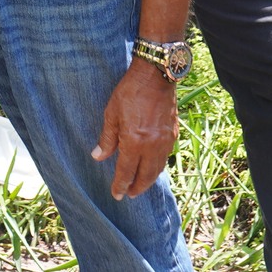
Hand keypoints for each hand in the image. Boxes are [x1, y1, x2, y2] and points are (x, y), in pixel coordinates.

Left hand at [90, 59, 180, 199]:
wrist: (156, 76)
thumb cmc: (130, 92)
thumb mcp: (111, 113)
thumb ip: (107, 138)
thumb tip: (98, 157)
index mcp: (134, 142)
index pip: (126, 172)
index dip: (120, 185)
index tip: (117, 194)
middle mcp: (152, 146)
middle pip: (145, 176)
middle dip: (137, 187)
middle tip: (129, 195)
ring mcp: (165, 141)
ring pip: (158, 169)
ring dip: (149, 180)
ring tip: (140, 184)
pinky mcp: (173, 134)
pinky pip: (165, 157)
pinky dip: (158, 166)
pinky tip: (153, 166)